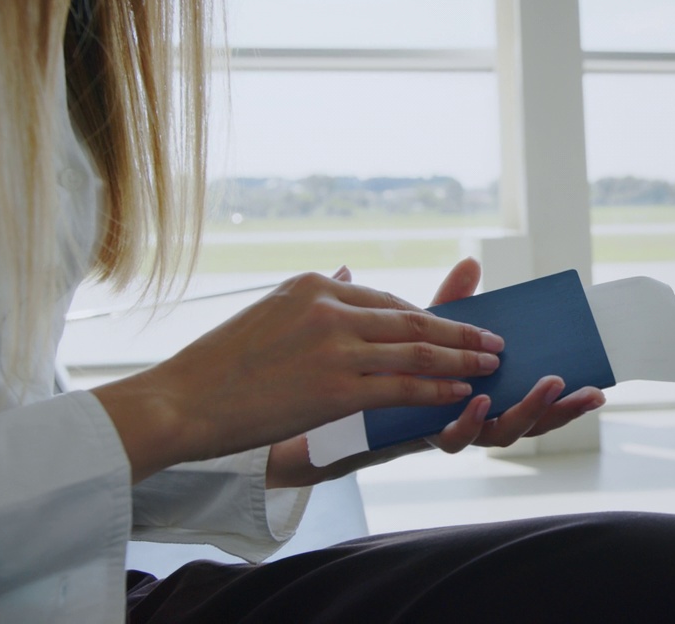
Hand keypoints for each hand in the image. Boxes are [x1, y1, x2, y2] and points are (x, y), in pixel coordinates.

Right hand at [93, 265, 504, 483]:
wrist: (181, 402)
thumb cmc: (219, 363)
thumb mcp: (268, 309)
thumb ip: (317, 295)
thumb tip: (351, 272)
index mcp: (314, 285)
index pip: (385, 298)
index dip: (424, 315)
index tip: (451, 326)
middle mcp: (329, 307)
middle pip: (411, 318)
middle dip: (459, 330)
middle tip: (493, 338)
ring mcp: (335, 346)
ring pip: (416, 349)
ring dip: (461, 357)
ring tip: (490, 362)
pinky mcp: (335, 387)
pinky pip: (402, 385)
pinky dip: (437, 387)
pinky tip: (459, 391)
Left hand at [264, 258, 605, 488]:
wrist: (323, 404)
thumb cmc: (379, 365)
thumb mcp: (419, 330)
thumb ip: (450, 304)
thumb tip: (473, 260)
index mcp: (484, 394)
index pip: (534, 397)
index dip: (566, 394)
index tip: (597, 377)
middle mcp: (473, 419)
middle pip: (531, 422)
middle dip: (562, 409)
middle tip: (591, 390)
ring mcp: (451, 430)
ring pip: (501, 435)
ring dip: (529, 411)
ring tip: (550, 386)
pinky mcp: (423, 437)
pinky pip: (454, 438)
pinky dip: (470, 419)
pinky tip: (476, 400)